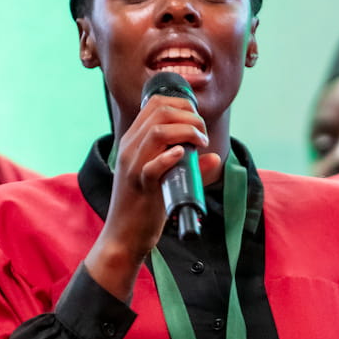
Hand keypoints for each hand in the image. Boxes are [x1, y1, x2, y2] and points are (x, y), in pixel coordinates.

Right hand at [84, 94, 221, 299]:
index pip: (154, 103)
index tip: (197, 119)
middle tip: (203, 134)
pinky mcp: (139, 186)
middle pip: (160, 112)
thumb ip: (185, 164)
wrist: (124, 235)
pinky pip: (151, 166)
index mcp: (132, 140)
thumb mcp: (161, 176)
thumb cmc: (145, 204)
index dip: (182, 103)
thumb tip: (214, 157)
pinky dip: (169, 157)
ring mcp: (132, 166)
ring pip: (157, 132)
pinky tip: (181, 155)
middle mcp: (129, 148)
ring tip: (200, 143)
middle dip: (190, 116)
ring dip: (187, 131)